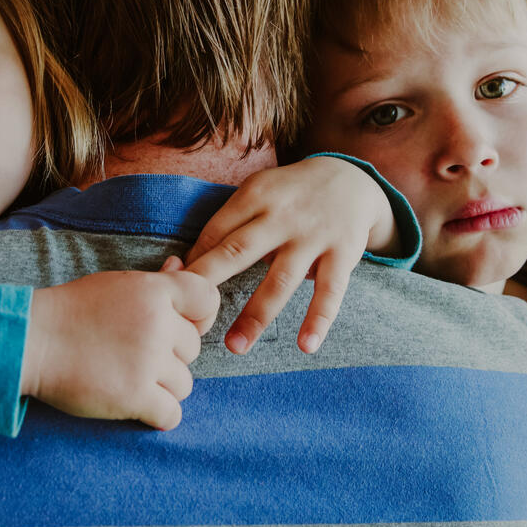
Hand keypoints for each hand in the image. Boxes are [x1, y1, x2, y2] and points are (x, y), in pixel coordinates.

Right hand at [21, 269, 219, 430]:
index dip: (199, 317)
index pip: (208, 300)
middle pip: (194, 348)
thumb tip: (179, 264)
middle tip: (135, 354)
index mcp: (154, 291)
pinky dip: (157, 415)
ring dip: (163, 387)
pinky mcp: (134, 396)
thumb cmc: (72, 311)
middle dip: (172, 356)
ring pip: (185, 384)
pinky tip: (136, 404)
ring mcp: (147, 361)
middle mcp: (157, 323)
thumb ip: (154, 281)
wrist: (31, 341)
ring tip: (130, 378)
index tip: (178, 326)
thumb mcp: (115, 284)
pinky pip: (172, 415)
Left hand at [181, 156, 397, 355]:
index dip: (193, 264)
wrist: (351, 179)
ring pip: (280, 281)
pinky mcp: (342, 254)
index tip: (176, 291)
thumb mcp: (259, 191)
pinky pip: (330, 292)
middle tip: (188, 317)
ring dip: (256, 316)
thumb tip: (188, 264)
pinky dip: (319, 319)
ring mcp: (313, 236)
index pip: (215, 233)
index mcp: (255, 196)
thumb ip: (230, 222)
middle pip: (238, 252)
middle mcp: (282, 216)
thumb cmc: (290, 194)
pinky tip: (306, 346)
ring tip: (235, 346)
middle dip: (209, 283)